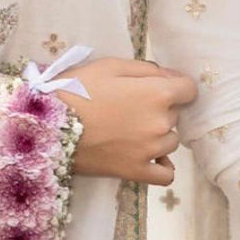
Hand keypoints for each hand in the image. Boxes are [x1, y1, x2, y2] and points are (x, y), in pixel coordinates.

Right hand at [53, 57, 197, 185]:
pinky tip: (148, 156)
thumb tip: (170, 77)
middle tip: (130, 105)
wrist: (49, 125)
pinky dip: (161, 165)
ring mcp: (151, 151)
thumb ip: (146, 69)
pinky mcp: (137, 172)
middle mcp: (161, 123)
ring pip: (171, 141)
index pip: (189, 89)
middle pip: (176, 114)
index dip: (176, 85)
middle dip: (160, 107)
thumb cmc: (78, 88)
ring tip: (130, 129)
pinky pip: (166, 174)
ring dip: (158, 134)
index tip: (158, 86)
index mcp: (157, 93)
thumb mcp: (110, 65)